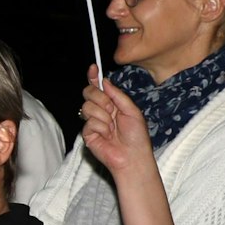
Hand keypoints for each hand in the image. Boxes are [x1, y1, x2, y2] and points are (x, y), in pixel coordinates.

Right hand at [78, 66, 155, 180]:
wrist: (132, 156)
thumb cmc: (136, 136)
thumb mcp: (131, 110)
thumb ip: (117, 95)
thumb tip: (104, 81)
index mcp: (112, 104)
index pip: (99, 88)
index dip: (94, 77)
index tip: (93, 67)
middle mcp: (101, 111)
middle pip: (89, 93)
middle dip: (100, 98)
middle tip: (112, 110)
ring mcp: (93, 122)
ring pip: (87, 106)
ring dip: (103, 115)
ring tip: (112, 128)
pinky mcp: (87, 134)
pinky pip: (89, 122)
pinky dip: (100, 127)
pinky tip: (107, 136)